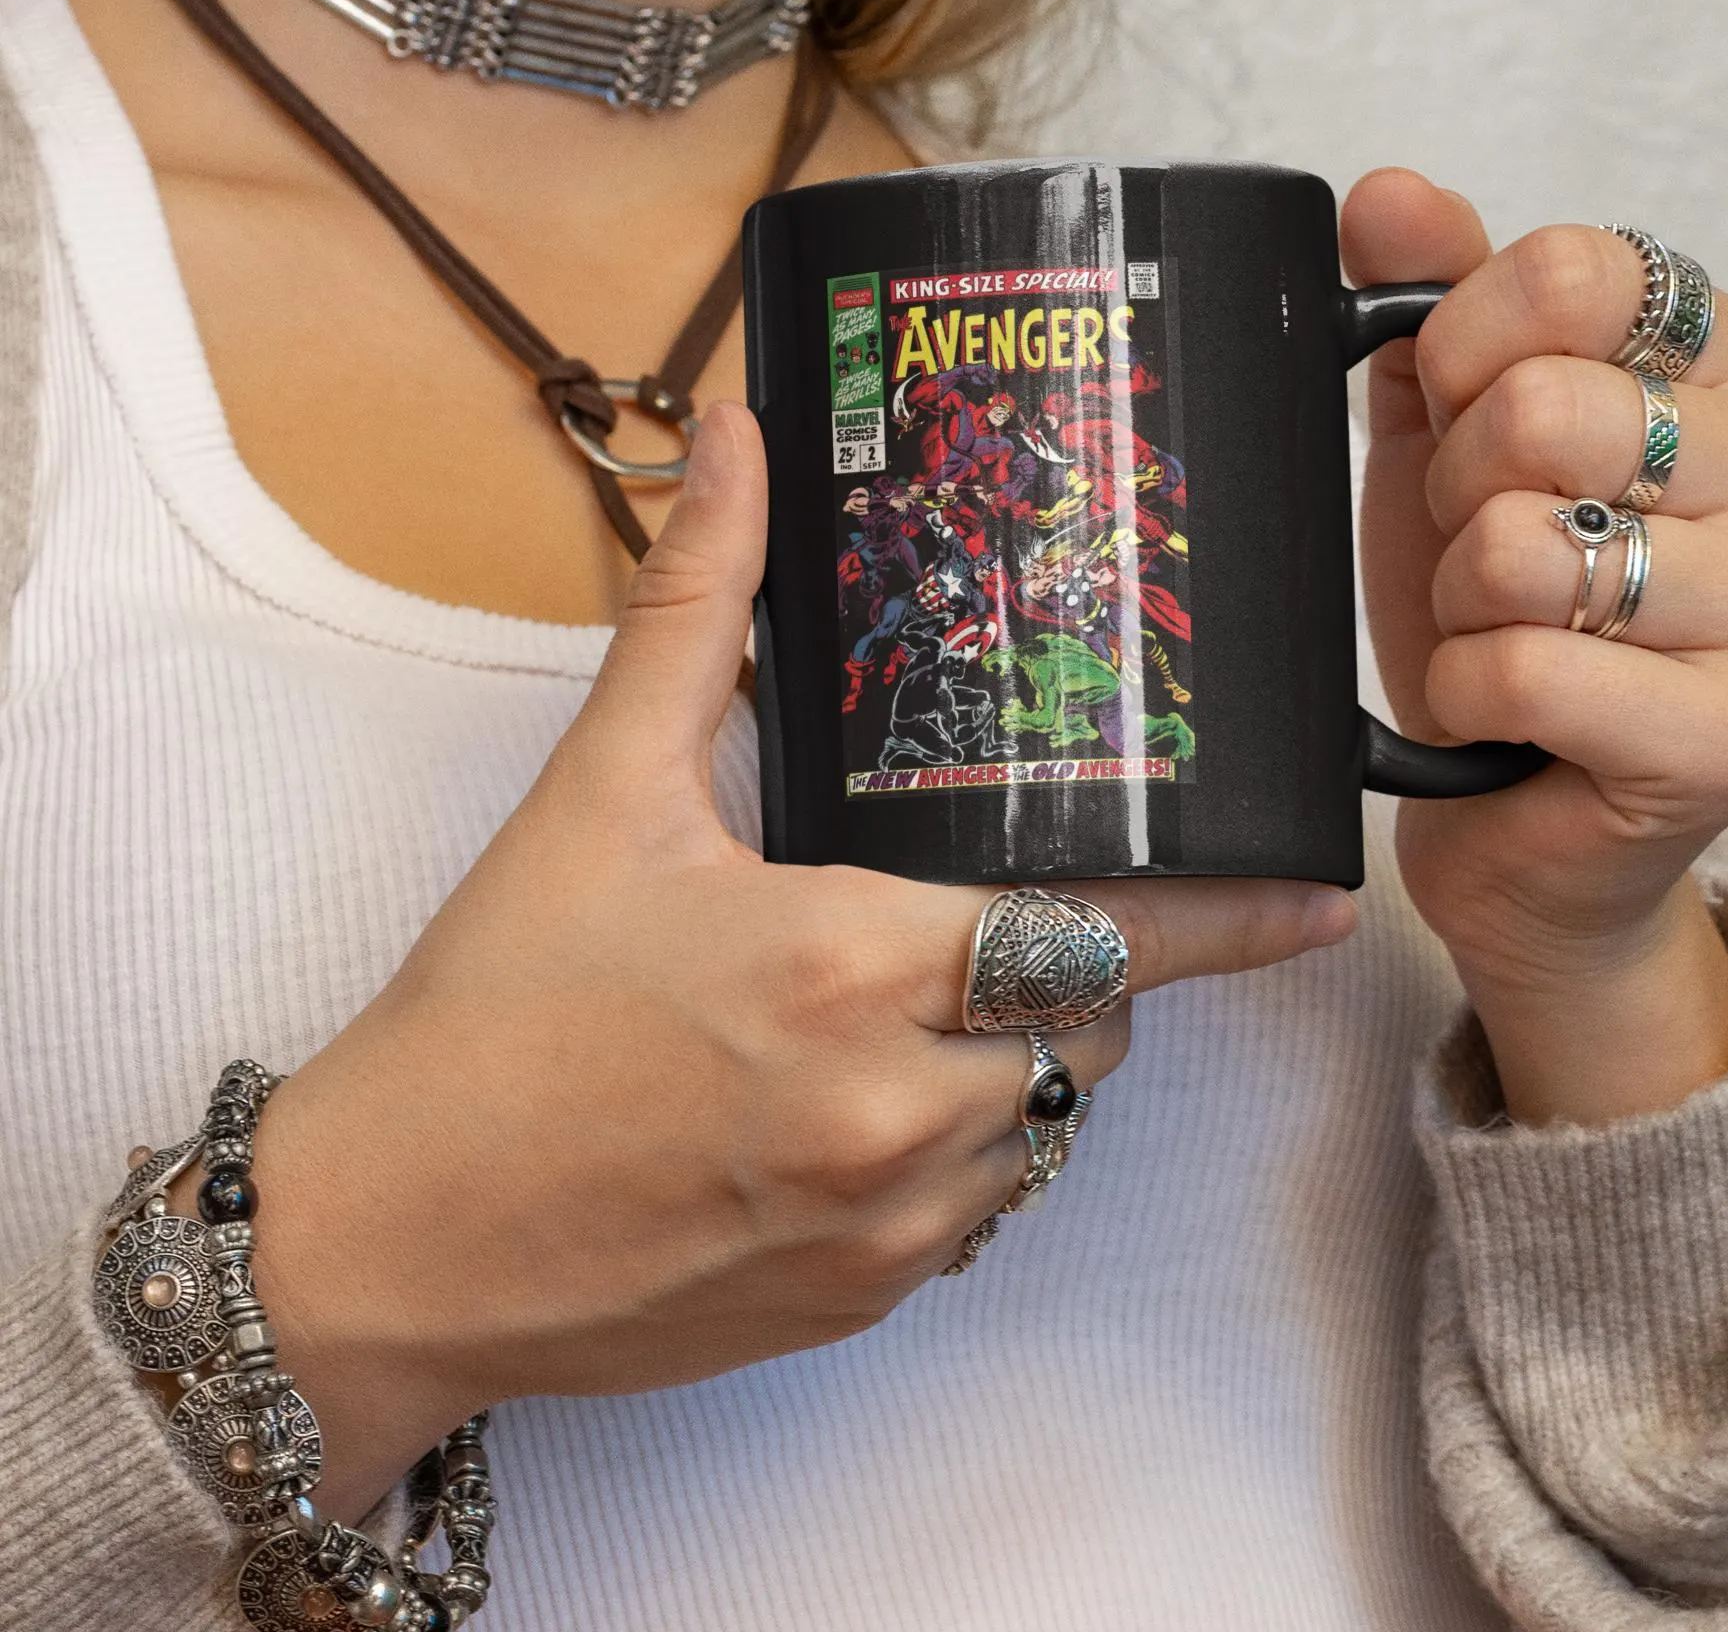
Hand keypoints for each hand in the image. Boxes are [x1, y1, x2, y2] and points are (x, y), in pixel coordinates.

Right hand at [246, 404, 1353, 1514]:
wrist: (388, 1238)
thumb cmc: (492, 1010)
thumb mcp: (598, 793)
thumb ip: (692, 609)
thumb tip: (737, 442)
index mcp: (853, 963)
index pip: (1102, 934)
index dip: (1224, 920)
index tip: (1320, 906)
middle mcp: (898, 1107)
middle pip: (1093, 1028)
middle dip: (1077, 970)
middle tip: (991, 915)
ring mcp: (887, 1223)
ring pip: (1047, 1125)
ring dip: (1021, 1060)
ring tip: (909, 1007)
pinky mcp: (858, 1305)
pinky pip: (980, 1213)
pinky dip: (960, 1149)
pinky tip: (854, 1105)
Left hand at [1346, 172, 1727, 1122]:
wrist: (1518, 815)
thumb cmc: (1497, 612)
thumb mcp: (1448, 436)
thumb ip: (1431, 300)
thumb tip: (1388, 192)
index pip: (1579, 269)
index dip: (1465, 342)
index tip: (1457, 409)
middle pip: (1546, 408)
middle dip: (1457, 492)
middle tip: (1480, 549)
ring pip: (1524, 546)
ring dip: (1461, 602)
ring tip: (1503, 630)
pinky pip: (1522, 669)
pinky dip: (1464, 692)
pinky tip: (1501, 712)